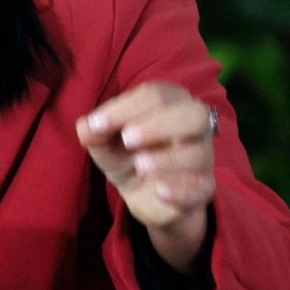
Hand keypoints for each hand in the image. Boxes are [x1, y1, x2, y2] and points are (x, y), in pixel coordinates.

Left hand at [76, 82, 215, 272]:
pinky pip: (202, 187)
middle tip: (127, 139)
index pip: (156, 94)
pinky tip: (159, 191)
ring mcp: (202, 157)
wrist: (146, 195)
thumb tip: (86, 126)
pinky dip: (180, 189)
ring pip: (199, 152)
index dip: (126, 108)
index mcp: (169, 102)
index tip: (97, 125)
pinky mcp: (203, 188)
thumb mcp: (105, 142)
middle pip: (194, 113)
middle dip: (159, 124)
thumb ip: (95, 132)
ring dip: (168, 159)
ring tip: (139, 165)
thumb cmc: (128, 154)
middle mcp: (193, 125)